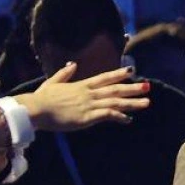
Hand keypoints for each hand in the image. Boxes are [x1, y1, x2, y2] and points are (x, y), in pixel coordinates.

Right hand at [20, 62, 150, 132]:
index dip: (119, 74)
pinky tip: (129, 119)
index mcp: (82, 85)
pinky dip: (120, 116)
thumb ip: (64, 73)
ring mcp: (89, 104)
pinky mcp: (88, 117)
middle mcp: (89, 93)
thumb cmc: (43, 98)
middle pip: (115, 88)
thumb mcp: (53, 82)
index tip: (132, 70)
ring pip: (115, 101)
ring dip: (132, 102)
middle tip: (147, 86)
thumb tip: (72, 64)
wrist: (37, 109)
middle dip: (132, 87)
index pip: (105, 77)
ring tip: (146, 102)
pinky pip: (108, 115)